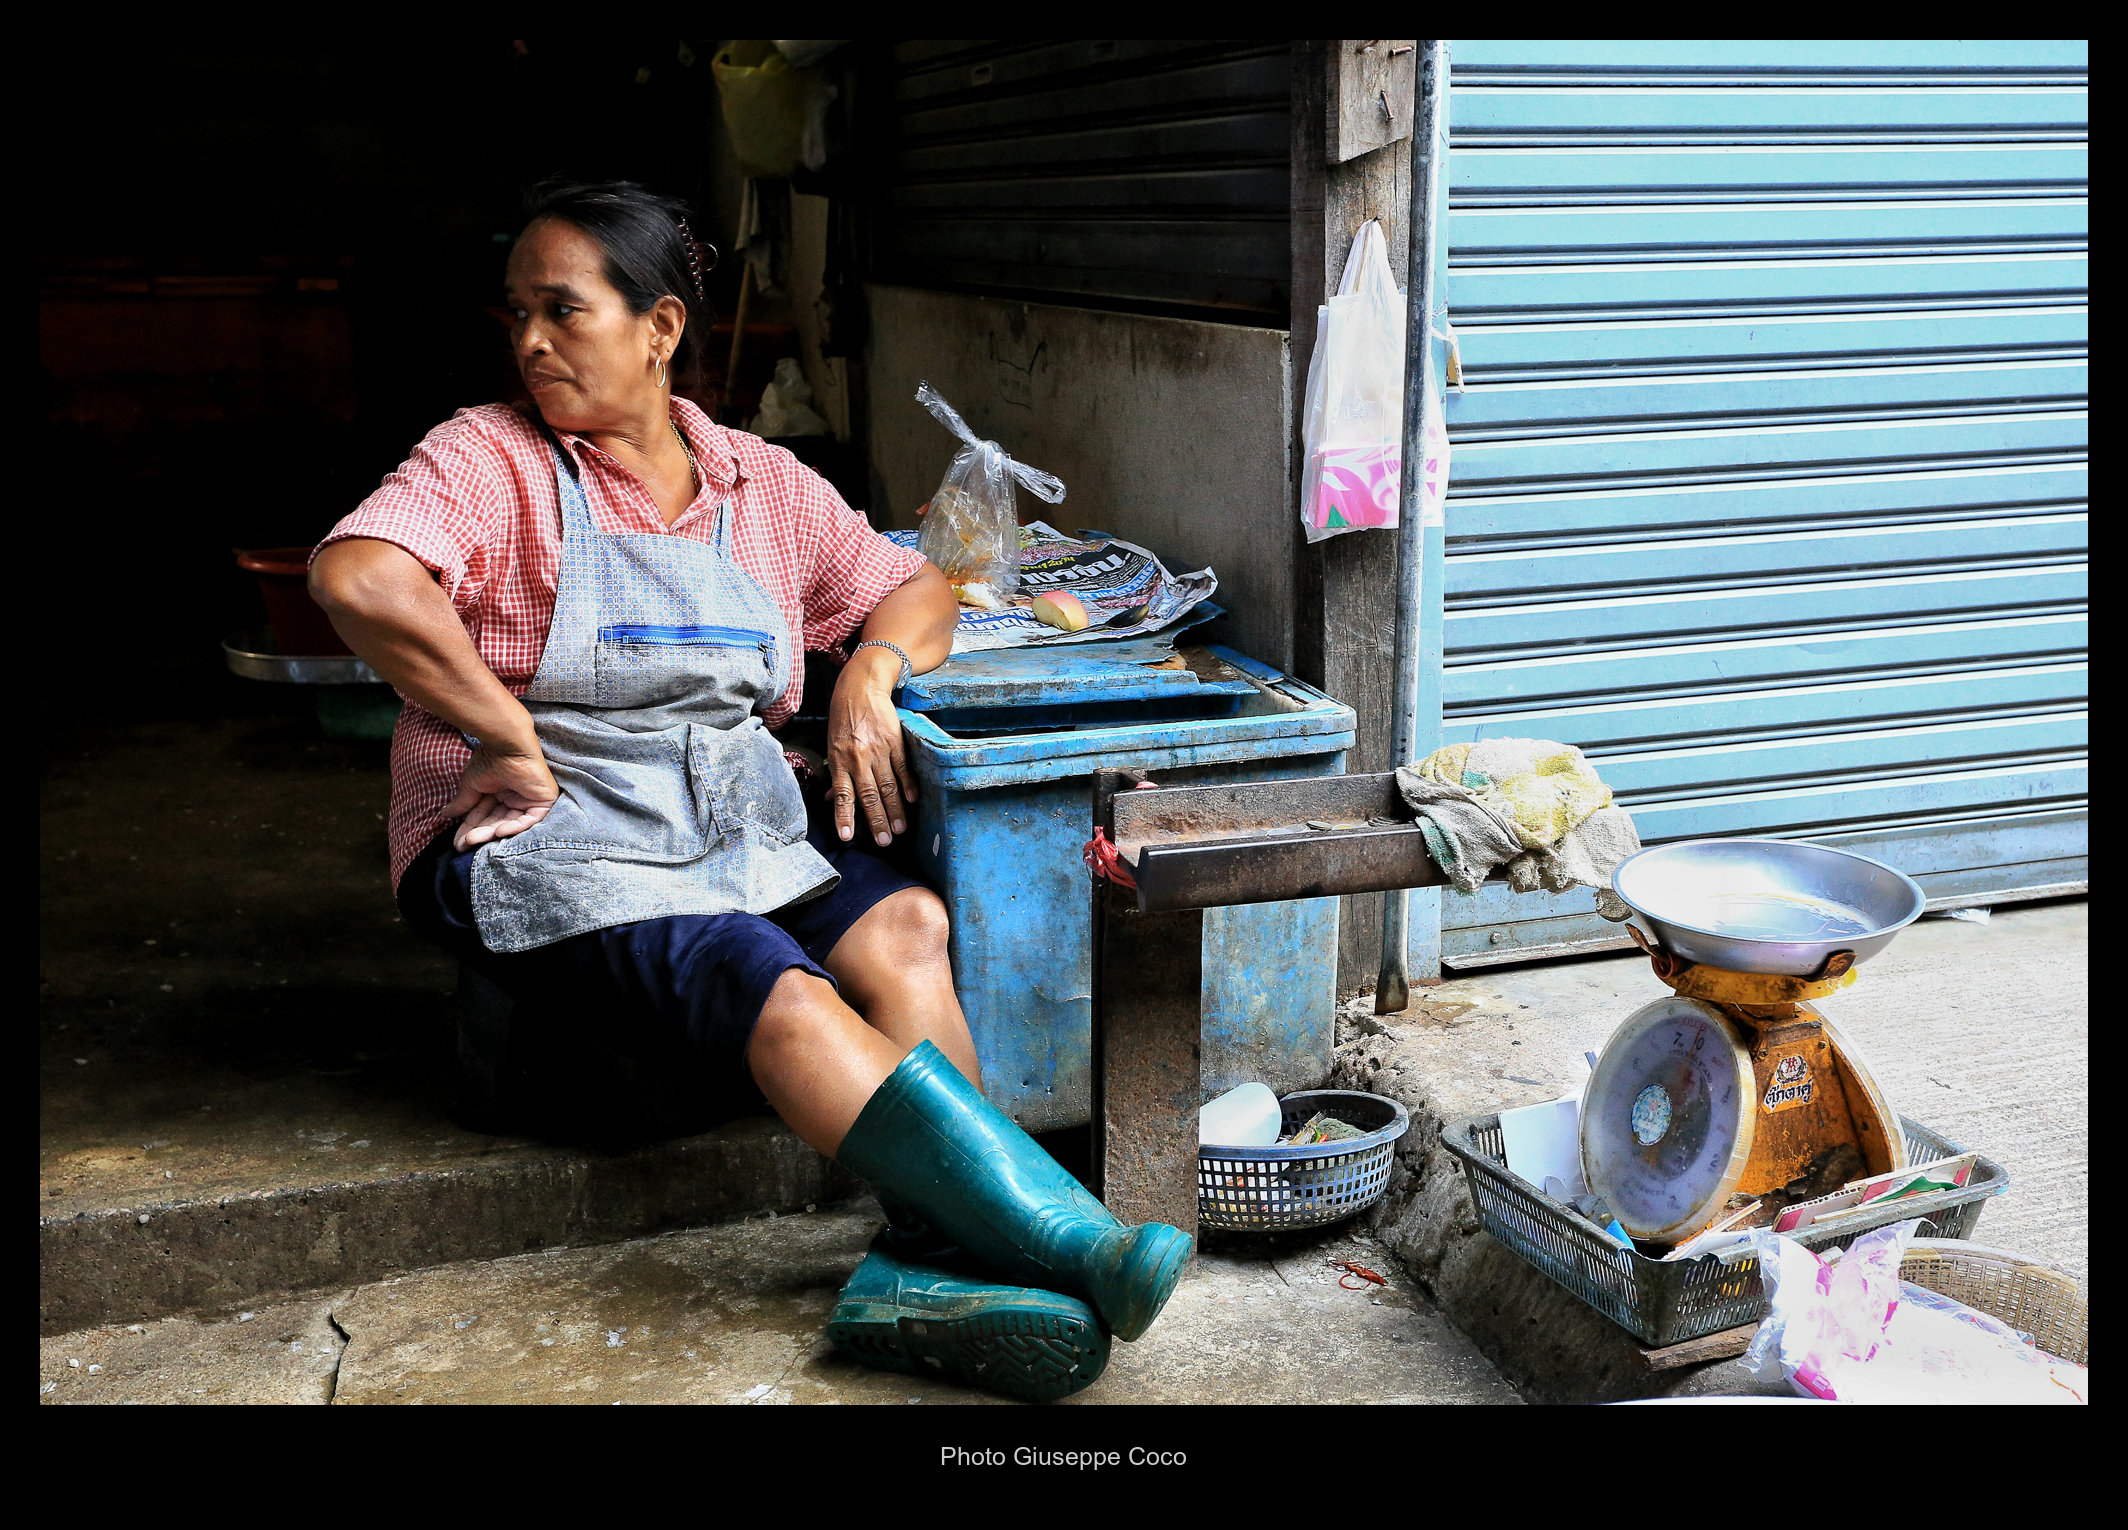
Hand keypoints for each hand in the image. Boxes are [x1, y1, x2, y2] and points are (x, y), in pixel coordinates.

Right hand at [445, 737, 559, 851]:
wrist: (508, 744)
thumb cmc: (490, 759)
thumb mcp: (472, 785)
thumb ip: (463, 802)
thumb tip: (446, 814)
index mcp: (500, 793)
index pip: (485, 816)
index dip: (471, 829)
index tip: (458, 843)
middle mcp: (515, 798)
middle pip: (497, 822)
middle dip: (480, 834)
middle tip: (464, 844)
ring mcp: (530, 800)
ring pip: (511, 824)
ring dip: (492, 833)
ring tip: (475, 839)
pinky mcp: (544, 802)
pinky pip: (529, 821)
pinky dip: (514, 827)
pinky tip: (498, 831)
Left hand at [826, 648, 915, 846]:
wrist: (861, 687)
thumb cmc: (843, 719)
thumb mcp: (832, 746)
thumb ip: (836, 774)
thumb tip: (832, 800)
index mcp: (840, 761)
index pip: (842, 794)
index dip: (844, 816)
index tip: (848, 836)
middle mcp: (858, 758)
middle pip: (869, 795)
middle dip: (877, 820)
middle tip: (885, 841)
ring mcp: (878, 750)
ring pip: (888, 785)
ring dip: (895, 809)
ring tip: (900, 829)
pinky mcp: (895, 741)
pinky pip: (902, 767)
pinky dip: (908, 785)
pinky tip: (912, 800)